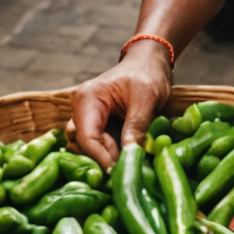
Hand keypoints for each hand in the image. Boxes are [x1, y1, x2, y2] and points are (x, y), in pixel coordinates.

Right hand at [68, 39, 174, 169]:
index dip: (101, 158)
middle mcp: (82, 109)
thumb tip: (130, 154)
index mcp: (88, 99)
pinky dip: (111, 152)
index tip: (117, 173)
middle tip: (126, 170)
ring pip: (90, 147)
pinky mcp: (98, 124)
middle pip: (85, 145)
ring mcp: (89, 117)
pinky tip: (127, 155)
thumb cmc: (148, 73)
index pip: (87, 137)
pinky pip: (99, 144)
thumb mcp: (146, 99)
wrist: (151, 60)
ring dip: (108, 156)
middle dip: (104, 159)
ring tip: (129, 161)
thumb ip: (136, 126)